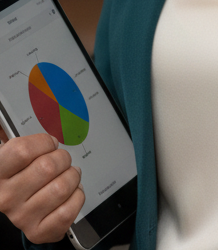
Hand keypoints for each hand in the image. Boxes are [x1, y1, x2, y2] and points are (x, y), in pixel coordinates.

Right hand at [0, 126, 84, 243]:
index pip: (23, 150)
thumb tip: (45, 121)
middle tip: (62, 160)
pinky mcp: (37, 231)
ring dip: (73, 176)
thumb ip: (26, 140)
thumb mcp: (13, 154)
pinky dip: (77, 197)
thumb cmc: (20, 174)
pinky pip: (67, 211)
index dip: (44, 142)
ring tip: (68, 175)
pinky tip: (71, 192)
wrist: (17, 205)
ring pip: (61, 188)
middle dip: (63, 158)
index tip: (50, 144)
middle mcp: (7, 196)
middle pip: (48, 167)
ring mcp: (22, 216)